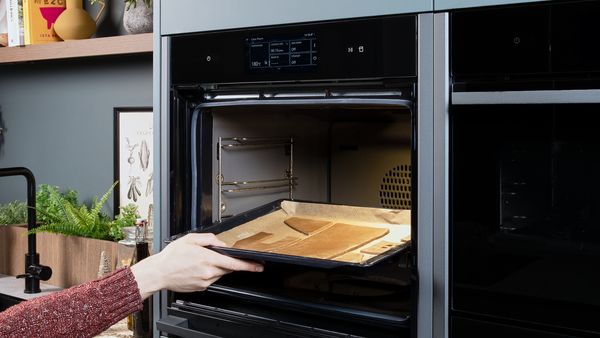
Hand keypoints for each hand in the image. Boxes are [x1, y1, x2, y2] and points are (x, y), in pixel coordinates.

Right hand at [131, 233, 262, 298]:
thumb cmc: (172, 256)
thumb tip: (221, 243)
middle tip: (214, 257)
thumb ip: (209, 239)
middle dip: (227, 262)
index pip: (234, 263)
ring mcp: (205, 281)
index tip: (258, 266)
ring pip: (219, 273)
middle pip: (227, 268)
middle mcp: (208, 271)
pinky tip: (196, 269)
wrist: (159, 273)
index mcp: (207, 258)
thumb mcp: (190, 239)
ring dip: (216, 267)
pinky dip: (208, 273)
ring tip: (199, 262)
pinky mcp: (201, 287)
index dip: (248, 266)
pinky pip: (211, 279)